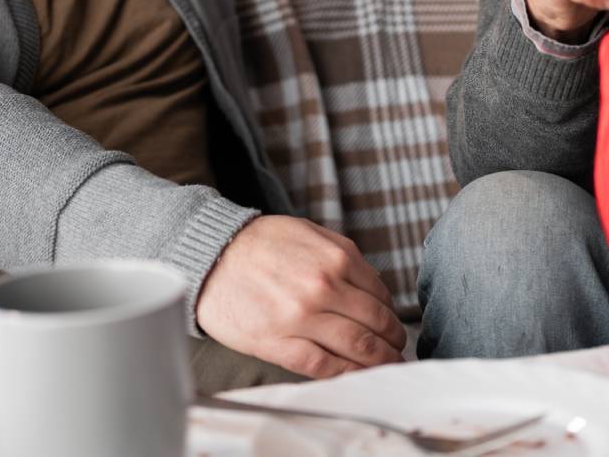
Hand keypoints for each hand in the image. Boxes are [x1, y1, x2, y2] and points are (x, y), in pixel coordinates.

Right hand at [196, 215, 405, 378]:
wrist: (211, 255)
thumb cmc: (259, 244)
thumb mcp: (310, 234)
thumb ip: (344, 257)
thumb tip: (373, 286)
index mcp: (337, 258)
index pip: (380, 296)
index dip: (391, 315)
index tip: (393, 326)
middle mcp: (324, 287)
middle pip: (375, 324)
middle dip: (391, 341)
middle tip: (397, 349)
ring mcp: (302, 317)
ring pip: (356, 347)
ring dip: (378, 360)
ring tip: (385, 365)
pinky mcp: (279, 342)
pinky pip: (323, 365)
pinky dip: (346, 373)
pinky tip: (355, 374)